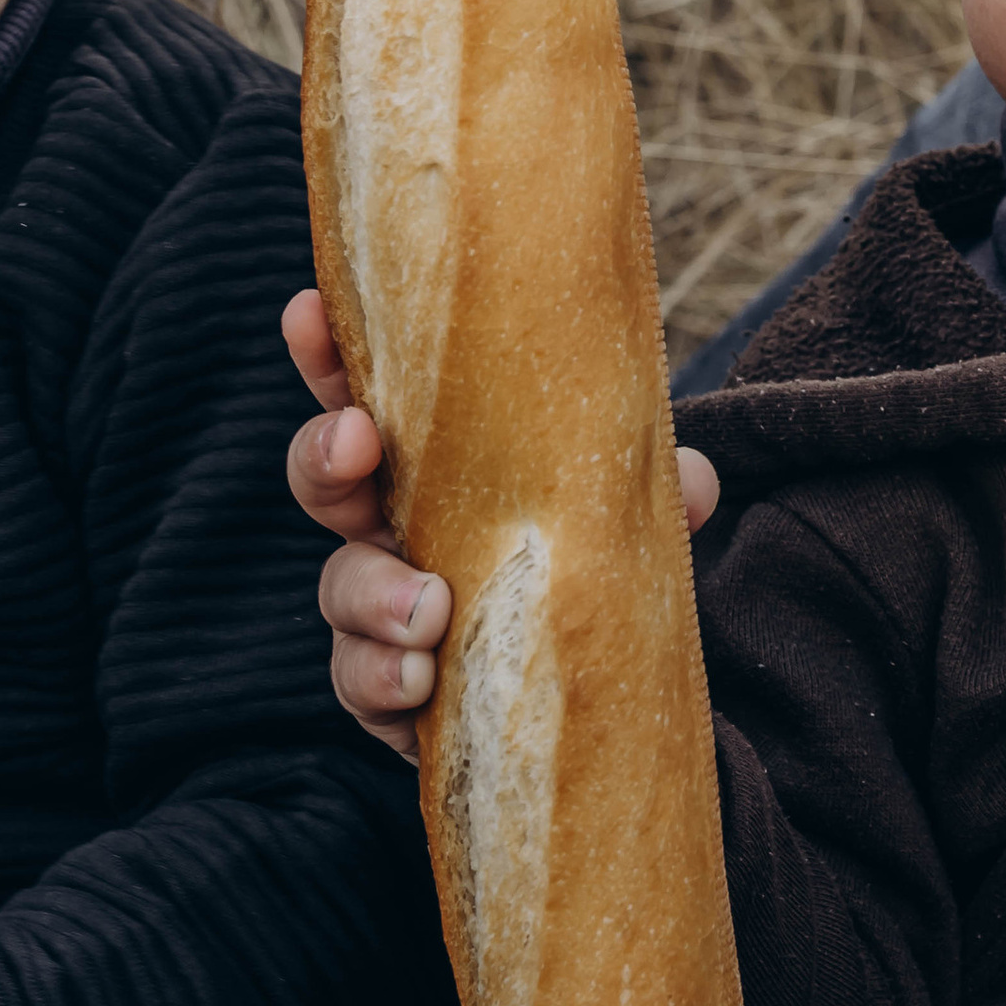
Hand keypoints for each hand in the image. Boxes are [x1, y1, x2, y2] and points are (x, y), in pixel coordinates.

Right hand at [282, 289, 720, 760]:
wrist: (593, 695)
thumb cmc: (587, 575)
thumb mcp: (629, 520)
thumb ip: (655, 493)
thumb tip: (695, 479)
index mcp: (438, 467)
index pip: (370, 395)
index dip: (329, 353)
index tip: (309, 310)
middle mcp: (394, 530)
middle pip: (323, 480)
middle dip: (324, 454)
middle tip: (356, 441)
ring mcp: (382, 612)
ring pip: (340, 589)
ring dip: (374, 594)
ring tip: (429, 611)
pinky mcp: (391, 692)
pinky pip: (362, 682)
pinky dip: (384, 679)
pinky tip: (420, 681)